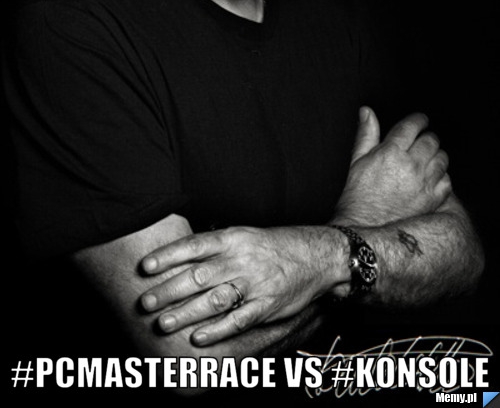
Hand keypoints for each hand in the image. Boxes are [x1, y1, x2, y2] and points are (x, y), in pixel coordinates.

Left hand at [140, 225, 338, 345]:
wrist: (316, 255)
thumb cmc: (271, 246)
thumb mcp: (243, 235)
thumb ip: (213, 246)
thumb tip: (175, 253)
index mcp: (233, 238)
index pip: (195, 245)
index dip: (168, 255)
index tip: (145, 266)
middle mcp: (241, 260)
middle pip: (199, 275)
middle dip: (169, 289)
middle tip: (145, 302)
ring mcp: (254, 283)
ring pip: (215, 300)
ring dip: (187, 312)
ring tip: (163, 323)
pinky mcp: (267, 305)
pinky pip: (239, 320)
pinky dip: (217, 330)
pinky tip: (198, 338)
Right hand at [333, 107, 451, 226]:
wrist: (365, 228)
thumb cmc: (358, 195)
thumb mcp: (357, 160)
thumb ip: (366, 133)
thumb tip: (367, 111)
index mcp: (391, 152)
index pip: (412, 126)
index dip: (419, 119)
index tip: (420, 120)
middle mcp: (411, 165)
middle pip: (431, 140)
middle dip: (427, 137)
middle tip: (422, 141)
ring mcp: (424, 183)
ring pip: (442, 158)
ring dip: (436, 155)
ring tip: (426, 159)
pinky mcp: (433, 200)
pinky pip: (447, 180)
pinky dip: (442, 176)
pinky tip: (431, 178)